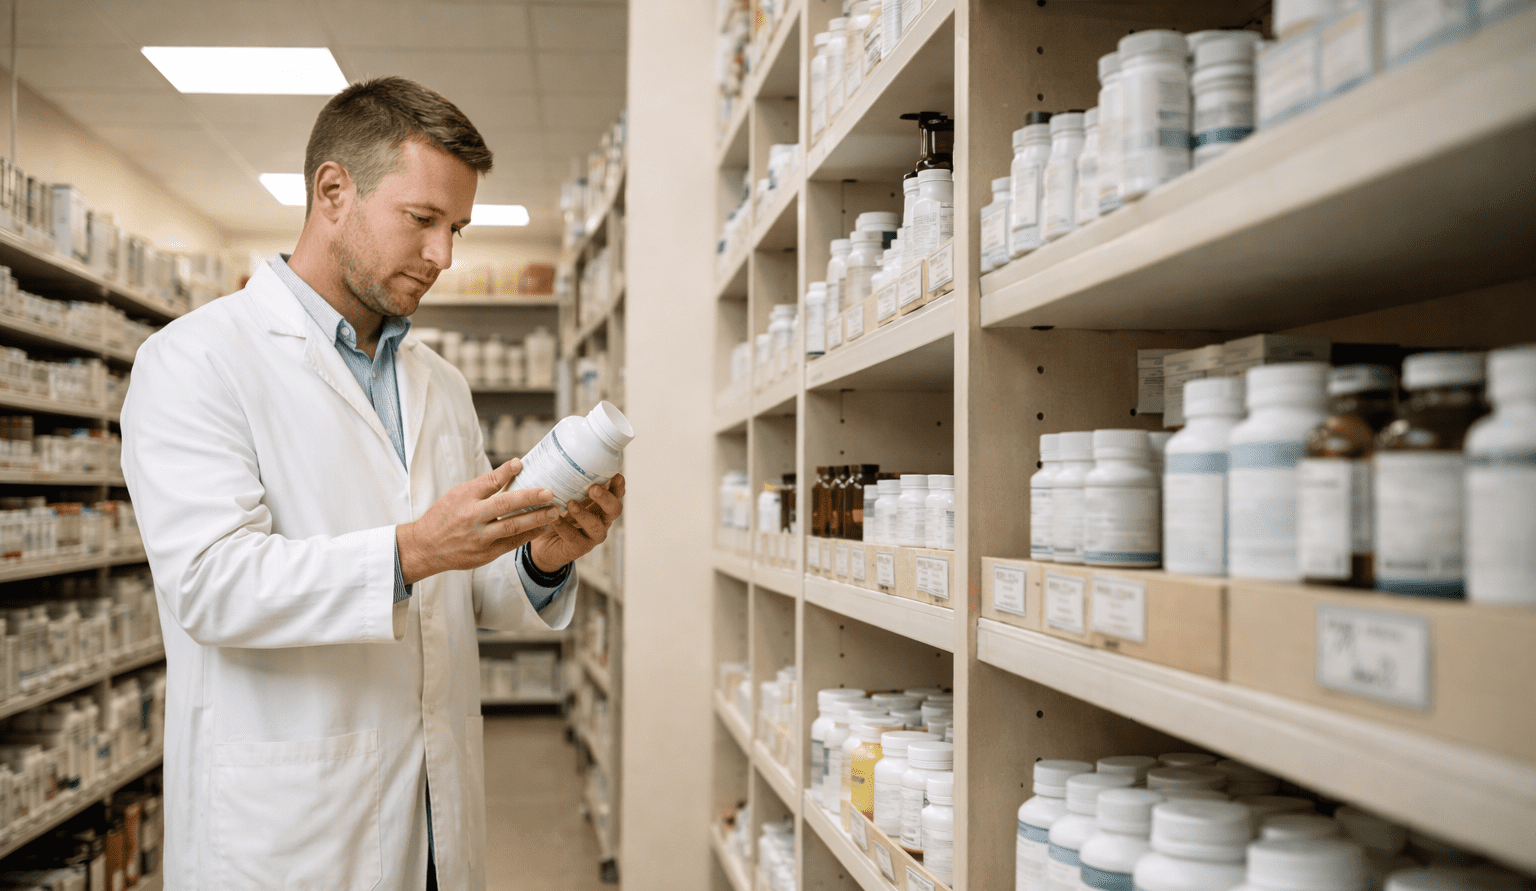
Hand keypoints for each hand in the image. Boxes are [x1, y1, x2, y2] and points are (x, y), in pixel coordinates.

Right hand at [397, 459, 560, 584]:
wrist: (426, 548)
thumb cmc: (445, 516)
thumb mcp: (459, 494)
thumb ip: (486, 484)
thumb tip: (516, 467)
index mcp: (464, 498)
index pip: (487, 482)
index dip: (505, 472)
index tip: (521, 463)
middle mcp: (472, 518)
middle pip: (504, 505)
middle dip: (529, 498)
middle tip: (549, 493)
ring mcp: (479, 538)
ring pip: (512, 527)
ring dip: (536, 520)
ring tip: (554, 512)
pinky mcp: (485, 554)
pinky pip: (511, 544)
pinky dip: (528, 535)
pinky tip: (542, 528)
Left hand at [528, 473, 625, 572]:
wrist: (543, 541)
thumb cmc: (556, 513)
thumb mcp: (563, 495)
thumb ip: (567, 482)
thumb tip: (559, 456)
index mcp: (600, 505)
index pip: (616, 494)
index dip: (618, 486)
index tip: (616, 476)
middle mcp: (601, 520)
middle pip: (614, 510)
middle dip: (606, 498)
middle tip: (593, 488)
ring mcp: (592, 536)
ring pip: (596, 526)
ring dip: (585, 514)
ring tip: (571, 504)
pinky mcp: (579, 548)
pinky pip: (574, 537)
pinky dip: (563, 527)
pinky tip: (554, 518)